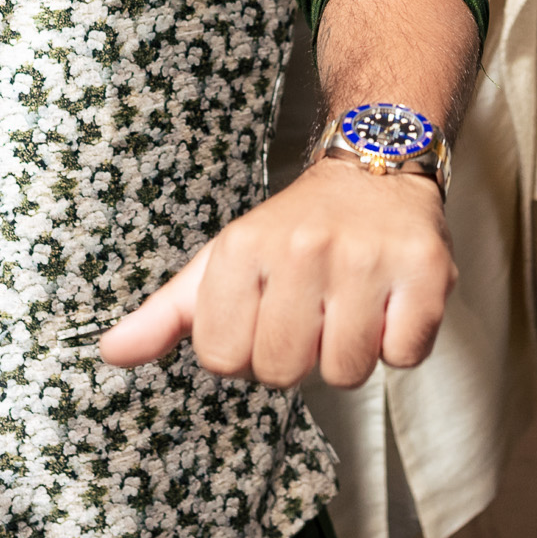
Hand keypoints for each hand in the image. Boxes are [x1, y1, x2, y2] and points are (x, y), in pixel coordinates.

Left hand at [97, 158, 456, 387]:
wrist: (377, 164)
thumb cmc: (294, 229)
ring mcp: (368, 259)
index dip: (248, 350)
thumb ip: (166, 315)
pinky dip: (401, 341)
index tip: (268, 313)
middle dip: (300, 355)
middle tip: (314, 310)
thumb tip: (110, 353)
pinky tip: (391, 301)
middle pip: (285, 372)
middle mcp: (303, 249)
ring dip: (353, 351)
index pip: (226, 361)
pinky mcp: (426, 270)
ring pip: (347, 372)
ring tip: (352, 303)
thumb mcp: (223, 262)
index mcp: (244, 249)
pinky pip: (405, 357)